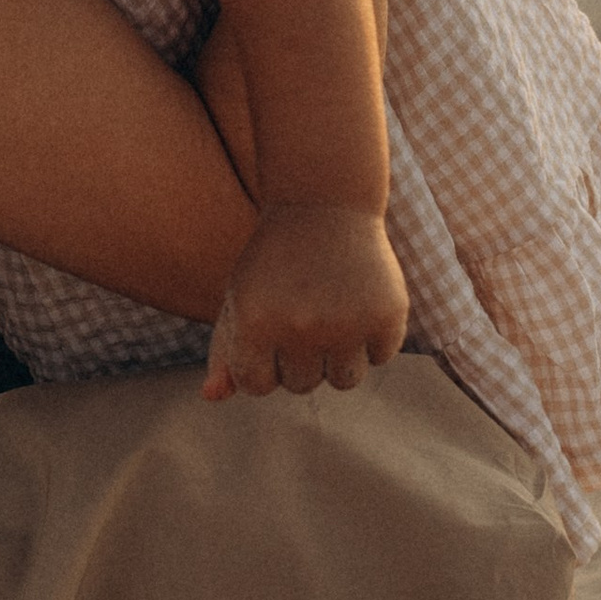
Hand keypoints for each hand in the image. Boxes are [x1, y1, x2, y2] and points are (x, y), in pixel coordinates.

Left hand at [204, 203, 407, 400]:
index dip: (263, 362)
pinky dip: (373, 338)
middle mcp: (301, 327)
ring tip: (333, 313)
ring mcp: (347, 323)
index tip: (271, 331)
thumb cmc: (274, 258)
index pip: (257, 385)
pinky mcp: (387, 315)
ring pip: (344, 381)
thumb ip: (224, 351)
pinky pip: (380, 357)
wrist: (324, 202)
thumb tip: (213, 397)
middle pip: (302, 385)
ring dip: (339, 356)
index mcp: (254, 323)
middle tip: (304, 311)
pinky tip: (360, 300)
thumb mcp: (240, 297)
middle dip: (301, 357)